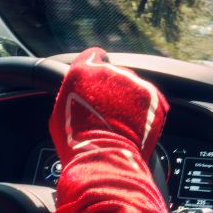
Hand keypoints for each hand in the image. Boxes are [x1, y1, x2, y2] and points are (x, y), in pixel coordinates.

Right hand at [49, 47, 167, 164]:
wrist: (104, 158)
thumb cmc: (76, 141)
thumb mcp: (59, 111)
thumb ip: (72, 92)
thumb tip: (76, 94)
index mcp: (83, 70)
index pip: (92, 55)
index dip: (94, 64)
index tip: (96, 75)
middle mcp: (110, 70)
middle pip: (113, 72)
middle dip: (111, 88)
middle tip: (105, 111)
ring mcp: (133, 82)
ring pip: (131, 85)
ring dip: (127, 99)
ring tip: (120, 123)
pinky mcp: (152, 97)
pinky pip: (148, 98)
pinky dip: (144, 110)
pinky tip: (134, 125)